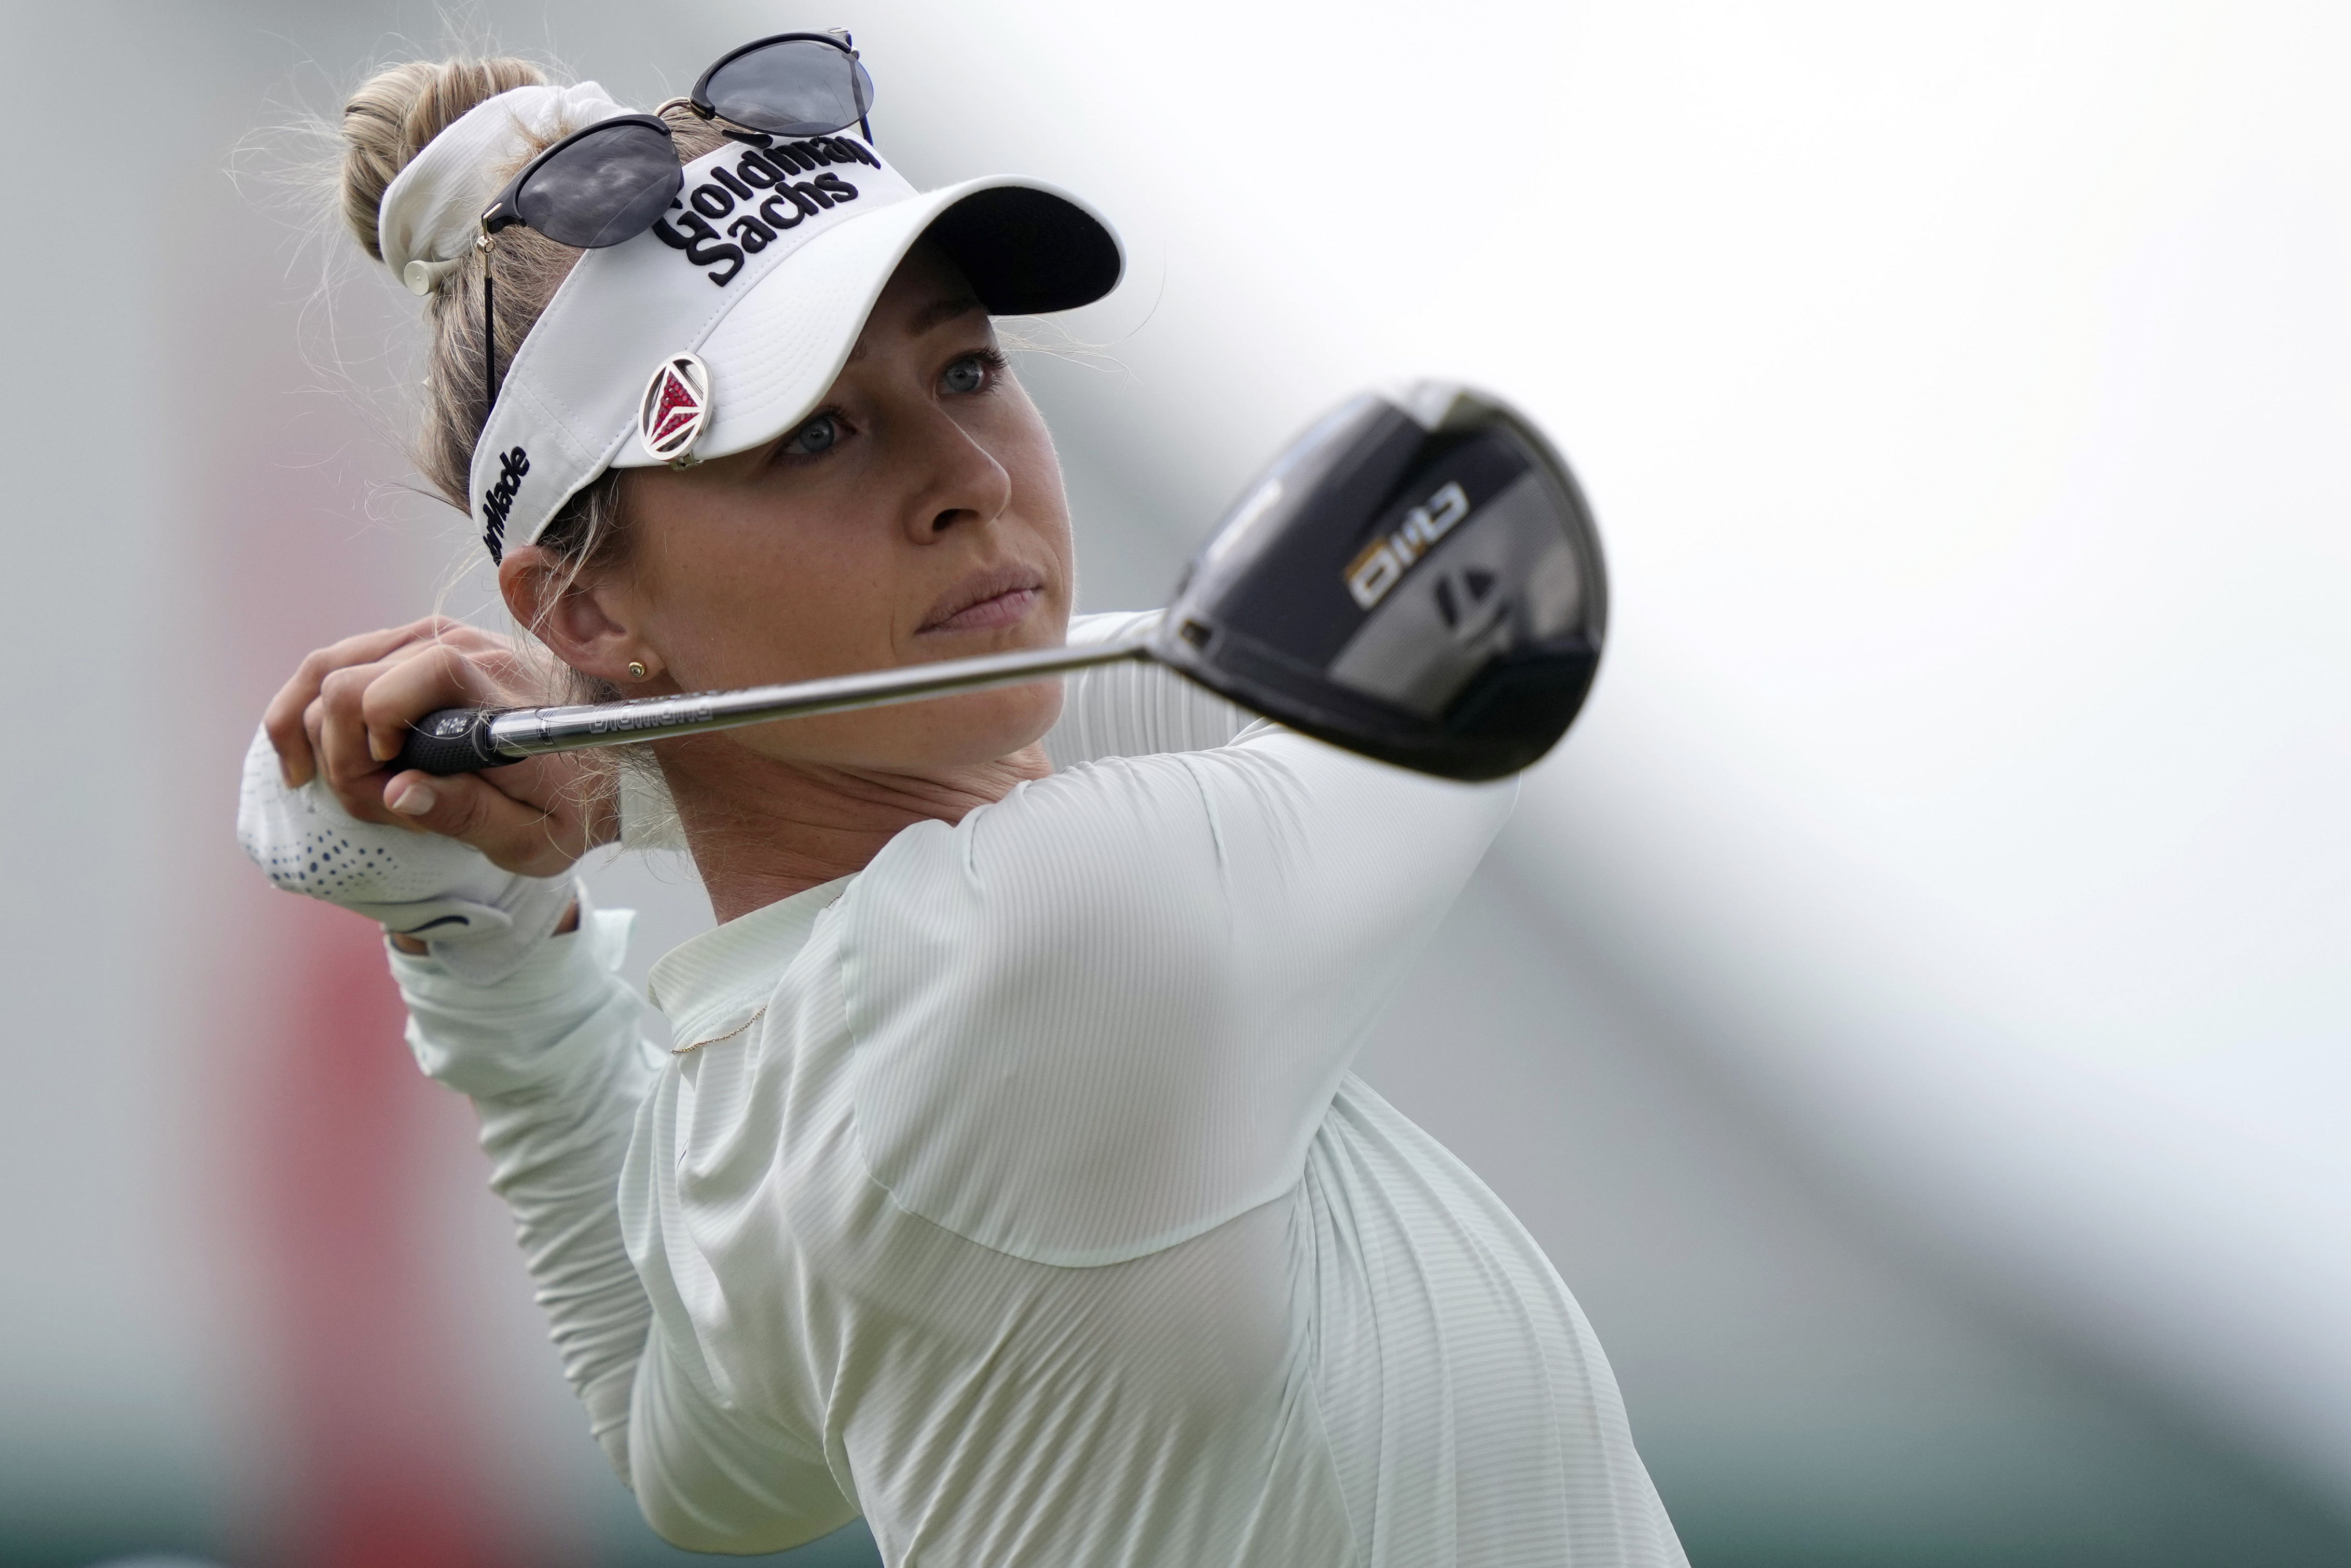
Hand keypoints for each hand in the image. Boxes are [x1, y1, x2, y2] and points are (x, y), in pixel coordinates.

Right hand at [261, 617, 616, 874]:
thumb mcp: (533, 836)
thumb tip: (396, 792)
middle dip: (341, 756)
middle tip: (376, 803)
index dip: (367, 745)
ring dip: (314, 733)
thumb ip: (467, 814)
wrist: (610, 762)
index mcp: (493, 698)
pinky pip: (335, 660)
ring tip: (338, 785)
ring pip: (326, 668)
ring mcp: (436, 636)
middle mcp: (461, 650)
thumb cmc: (571, 805)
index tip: (391, 790)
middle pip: (346, 685)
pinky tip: (308, 756)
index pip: (394, 690)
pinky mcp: (418, 640)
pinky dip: (307, 707)